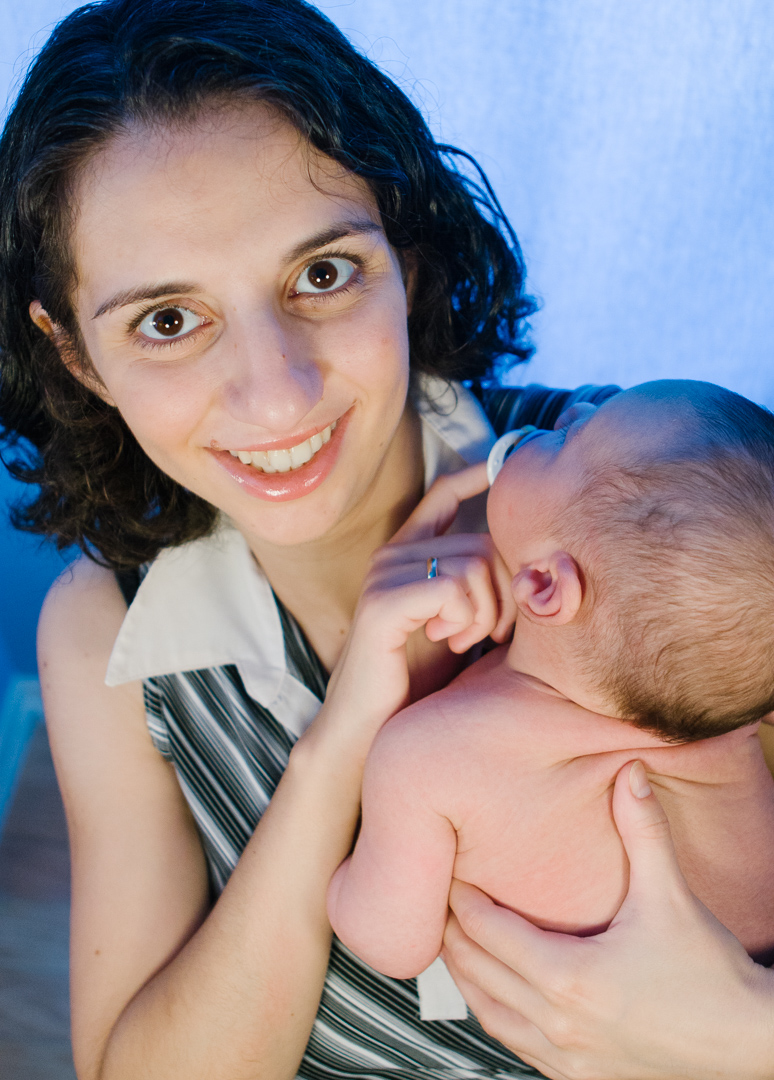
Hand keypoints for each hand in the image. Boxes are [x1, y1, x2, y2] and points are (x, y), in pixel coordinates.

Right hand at [323, 464, 514, 742]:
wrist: (372, 729)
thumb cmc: (422, 679)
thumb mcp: (463, 624)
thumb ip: (486, 589)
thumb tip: (541, 567)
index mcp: (409, 553)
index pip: (442, 493)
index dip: (475, 474)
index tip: (503, 462)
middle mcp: (394, 554)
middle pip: (484, 543)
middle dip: (506, 592)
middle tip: (491, 631)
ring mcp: (385, 574)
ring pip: (475, 565)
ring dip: (486, 613)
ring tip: (464, 640)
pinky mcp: (385, 601)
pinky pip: (454, 589)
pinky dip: (467, 620)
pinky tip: (448, 641)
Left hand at [442, 761, 773, 1079]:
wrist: (749, 1042)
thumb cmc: (710, 974)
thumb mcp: (670, 896)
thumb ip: (643, 830)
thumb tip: (630, 771)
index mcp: (571, 978)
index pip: (489, 933)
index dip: (463, 901)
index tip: (451, 874)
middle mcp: (560, 1023)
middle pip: (478, 972)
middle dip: (454, 934)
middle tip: (442, 900)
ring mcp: (567, 1058)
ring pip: (489, 1014)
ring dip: (466, 977)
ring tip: (456, 941)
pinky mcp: (579, 1077)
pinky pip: (515, 1044)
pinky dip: (495, 1013)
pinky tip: (494, 992)